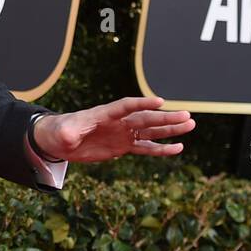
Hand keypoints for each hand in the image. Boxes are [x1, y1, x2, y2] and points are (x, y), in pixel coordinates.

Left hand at [32, 96, 194, 162]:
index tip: (160, 102)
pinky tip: (178, 148)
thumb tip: (70, 136)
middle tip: (187, 116)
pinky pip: (145, 147)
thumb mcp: (62, 132)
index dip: (142, 104)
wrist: (60, 141)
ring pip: (150, 131)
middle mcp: (118, 122)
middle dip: (165, 118)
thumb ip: (68, 132)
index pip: (126, 106)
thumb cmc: (60, 131)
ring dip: (170, 129)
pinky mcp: (123, 146)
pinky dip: (161, 149)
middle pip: (145, 118)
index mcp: (104, 114)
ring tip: (190, 125)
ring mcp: (122, 134)